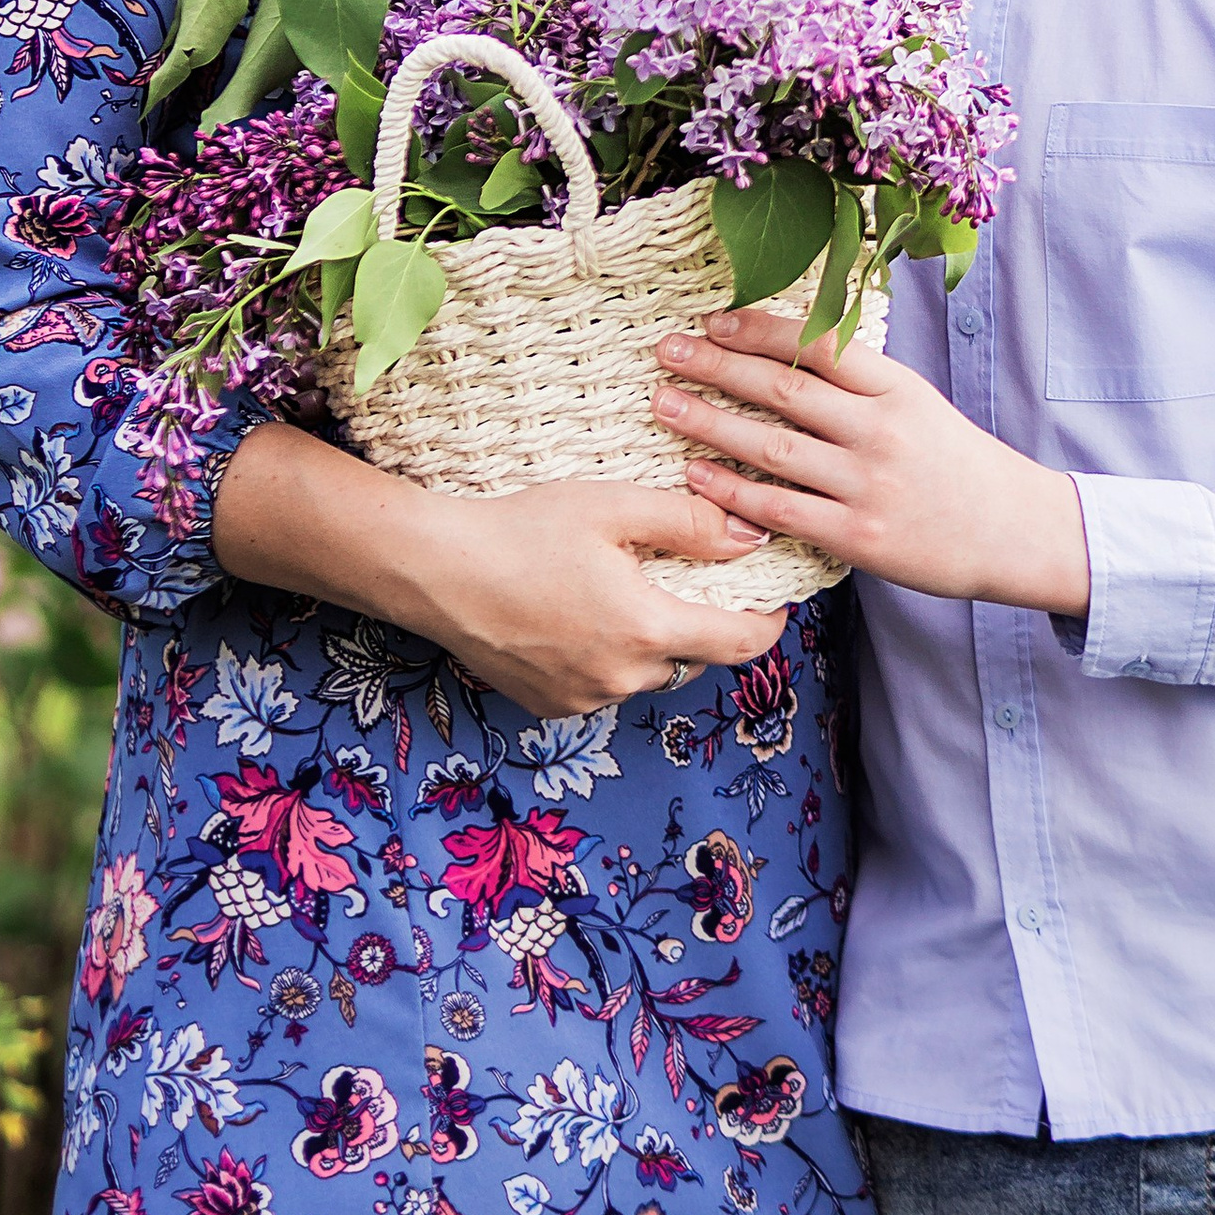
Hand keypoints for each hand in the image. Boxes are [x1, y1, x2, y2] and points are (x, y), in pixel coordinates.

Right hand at [212, 421, 784, 717]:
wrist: (437, 570)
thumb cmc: (524, 528)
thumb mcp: (614, 508)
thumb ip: (689, 523)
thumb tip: (750, 539)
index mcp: (648, 629)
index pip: (738, 642)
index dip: (767, 623)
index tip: (777, 602)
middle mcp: (623, 678)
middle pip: (693, 658)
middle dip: (704, 625)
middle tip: (697, 582)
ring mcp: (583, 699)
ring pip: (647, 675)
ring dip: (653, 642)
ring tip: (634, 594)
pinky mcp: (549, 706)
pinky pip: (602, 686)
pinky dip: (609, 658)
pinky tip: (584, 616)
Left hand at [652, 311, 1091, 615]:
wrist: (1015, 532)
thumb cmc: (959, 463)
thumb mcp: (918, 404)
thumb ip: (860, 382)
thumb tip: (788, 350)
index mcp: (897, 387)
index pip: (818, 343)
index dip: (759, 328)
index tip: (712, 319)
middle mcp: (880, 429)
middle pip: (783, 388)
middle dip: (716, 365)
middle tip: (667, 350)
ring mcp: (869, 483)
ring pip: (772, 446)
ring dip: (710, 423)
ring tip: (664, 403)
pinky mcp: (859, 536)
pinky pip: (781, 508)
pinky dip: (732, 491)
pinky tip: (696, 475)